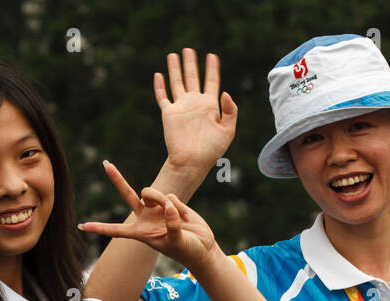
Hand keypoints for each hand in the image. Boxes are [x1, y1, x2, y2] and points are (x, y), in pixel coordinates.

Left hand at [80, 162, 219, 271]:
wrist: (202, 246)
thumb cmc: (187, 251)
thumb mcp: (178, 242)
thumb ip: (171, 225)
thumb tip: (167, 206)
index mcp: (140, 233)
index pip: (115, 230)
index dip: (99, 228)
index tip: (81, 226)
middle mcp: (145, 218)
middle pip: (127, 194)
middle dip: (117, 179)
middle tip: (106, 164)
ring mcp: (156, 209)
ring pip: (153, 192)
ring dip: (164, 200)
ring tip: (180, 218)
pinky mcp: (169, 202)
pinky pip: (170, 195)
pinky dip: (179, 206)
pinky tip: (186, 218)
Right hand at [156, 50, 236, 175]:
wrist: (191, 162)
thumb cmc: (211, 150)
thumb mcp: (228, 131)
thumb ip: (230, 111)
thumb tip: (224, 92)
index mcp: (210, 106)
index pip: (211, 81)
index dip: (212, 68)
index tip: (212, 56)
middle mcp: (195, 103)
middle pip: (192, 77)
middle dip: (191, 63)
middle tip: (188, 49)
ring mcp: (181, 107)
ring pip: (177, 82)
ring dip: (175, 69)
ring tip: (173, 54)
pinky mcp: (169, 114)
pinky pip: (163, 97)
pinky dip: (160, 86)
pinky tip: (159, 74)